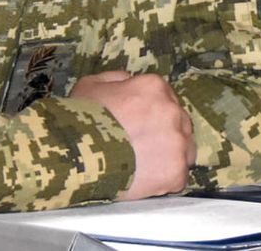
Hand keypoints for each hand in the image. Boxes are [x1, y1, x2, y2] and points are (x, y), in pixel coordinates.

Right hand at [70, 70, 194, 198]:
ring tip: (147, 166)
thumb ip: (115, 79)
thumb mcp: (90, 85)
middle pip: (179, 123)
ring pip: (185, 149)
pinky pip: (179, 177)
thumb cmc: (79, 119)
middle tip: (143, 146)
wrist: (76, 156)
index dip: (152, 114)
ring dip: (171, 155)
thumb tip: (128, 80)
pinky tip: (146, 181)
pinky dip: (165, 180)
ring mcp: (177, 142)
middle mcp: (172, 111)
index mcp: (155, 87)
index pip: (165, 99)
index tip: (140, 126)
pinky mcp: (175, 171)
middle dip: (165, 133)